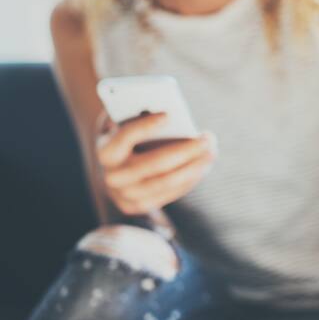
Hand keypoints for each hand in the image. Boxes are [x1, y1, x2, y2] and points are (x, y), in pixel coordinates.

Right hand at [96, 113, 216, 215]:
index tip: (169, 115)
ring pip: (168, 181)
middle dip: (186, 150)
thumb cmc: (126, 136)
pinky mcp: (139, 206)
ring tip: (212, 151)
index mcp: (105, 151)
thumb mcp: (125, 122)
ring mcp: (126, 195)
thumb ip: (138, 114)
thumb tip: (169, 113)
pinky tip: (203, 165)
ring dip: (195, 166)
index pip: (125, 137)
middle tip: (208, 138)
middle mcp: (113, 176)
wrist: (114, 168)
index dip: (146, 126)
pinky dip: (190, 178)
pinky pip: (171, 193)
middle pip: (155, 164)